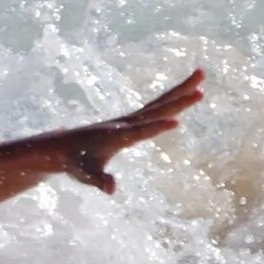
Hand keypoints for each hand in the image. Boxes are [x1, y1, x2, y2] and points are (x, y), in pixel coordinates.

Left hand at [46, 69, 203, 193]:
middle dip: (179, 98)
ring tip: (202, 74)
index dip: (157, 128)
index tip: (177, 123)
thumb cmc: (74, 162)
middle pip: (158, 108)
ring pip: (160, 102)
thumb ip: (98, 180)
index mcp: (118, 136)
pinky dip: (172, 98)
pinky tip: (185, 93)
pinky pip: (156, 106)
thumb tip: (111, 189)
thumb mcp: (85, 175)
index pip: (141, 131)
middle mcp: (126, 123)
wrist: (62, 147)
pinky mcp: (131, 120)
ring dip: (181, 89)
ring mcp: (130, 119)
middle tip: (202, 85)